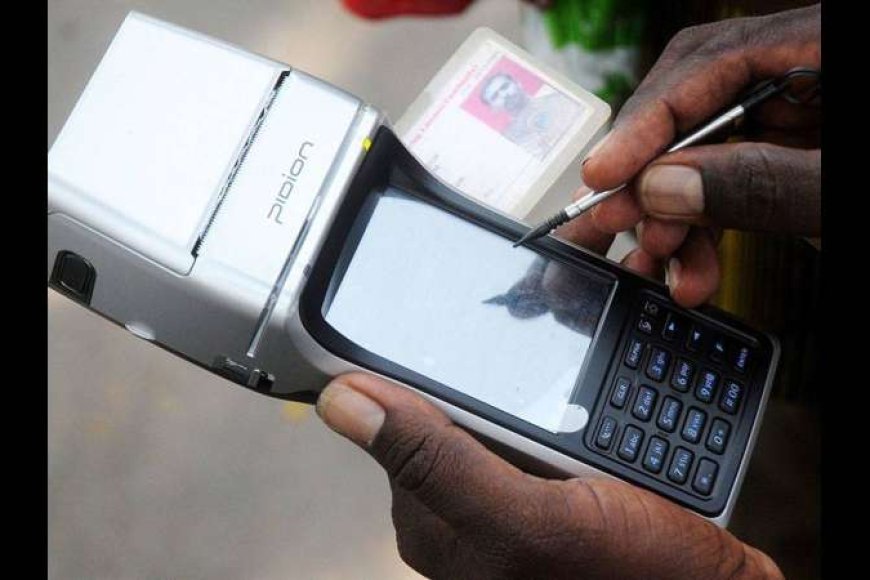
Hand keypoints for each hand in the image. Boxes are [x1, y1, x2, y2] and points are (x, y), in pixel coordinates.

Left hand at [317, 373, 781, 578]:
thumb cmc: (633, 576)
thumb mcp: (528, 518)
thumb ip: (436, 463)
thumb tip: (343, 402)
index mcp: (433, 521)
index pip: (393, 424)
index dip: (402, 369)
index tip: (423, 321)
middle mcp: (461, 513)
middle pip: (446, 414)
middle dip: (477, 376)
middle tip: (517, 350)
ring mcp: (507, 501)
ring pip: (491, 412)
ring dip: (519, 385)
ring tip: (552, 373)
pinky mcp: (548, 491)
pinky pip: (532, 427)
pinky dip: (550, 405)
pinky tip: (574, 404)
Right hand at [578, 4, 819, 307]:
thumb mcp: (847, 193)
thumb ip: (763, 185)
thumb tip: (665, 185)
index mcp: (826, 49)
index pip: (709, 65)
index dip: (647, 122)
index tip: (605, 175)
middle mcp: (802, 74)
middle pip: (693, 109)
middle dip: (650, 178)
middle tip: (613, 228)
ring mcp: (796, 118)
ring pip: (703, 155)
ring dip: (671, 218)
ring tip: (660, 267)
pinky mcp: (793, 158)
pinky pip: (727, 186)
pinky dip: (701, 230)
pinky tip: (691, 267)